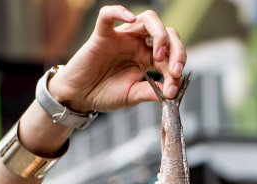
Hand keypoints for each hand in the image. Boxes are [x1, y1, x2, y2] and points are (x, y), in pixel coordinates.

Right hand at [47, 5, 186, 112]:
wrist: (80, 96)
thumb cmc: (104, 93)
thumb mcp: (132, 96)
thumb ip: (151, 92)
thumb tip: (172, 92)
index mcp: (148, 57)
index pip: (171, 55)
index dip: (176, 71)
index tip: (173, 91)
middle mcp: (138, 43)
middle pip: (166, 33)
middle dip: (176, 50)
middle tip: (174, 71)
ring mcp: (122, 37)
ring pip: (148, 19)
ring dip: (160, 34)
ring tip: (159, 55)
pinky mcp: (102, 35)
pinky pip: (108, 15)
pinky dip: (119, 12)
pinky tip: (131, 19)